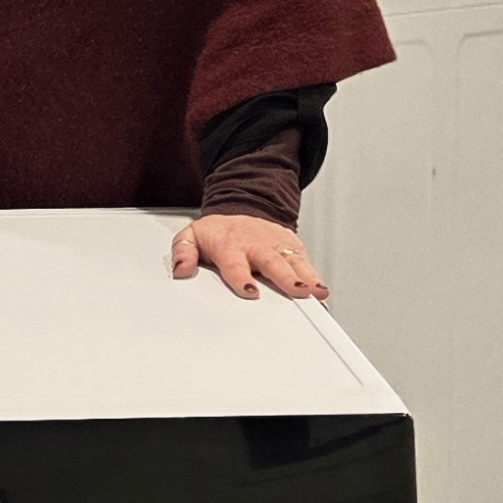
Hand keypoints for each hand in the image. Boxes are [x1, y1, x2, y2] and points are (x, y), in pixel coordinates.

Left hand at [170, 215, 328, 301]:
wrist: (241, 210)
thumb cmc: (219, 233)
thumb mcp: (192, 236)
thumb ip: (183, 251)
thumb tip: (180, 268)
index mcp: (230, 245)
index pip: (235, 263)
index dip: (242, 277)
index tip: (250, 291)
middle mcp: (257, 244)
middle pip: (272, 262)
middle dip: (285, 277)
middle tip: (296, 291)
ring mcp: (276, 245)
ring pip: (293, 262)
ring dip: (306, 277)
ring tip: (317, 292)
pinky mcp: (292, 246)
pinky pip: (305, 263)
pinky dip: (315, 277)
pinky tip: (322, 292)